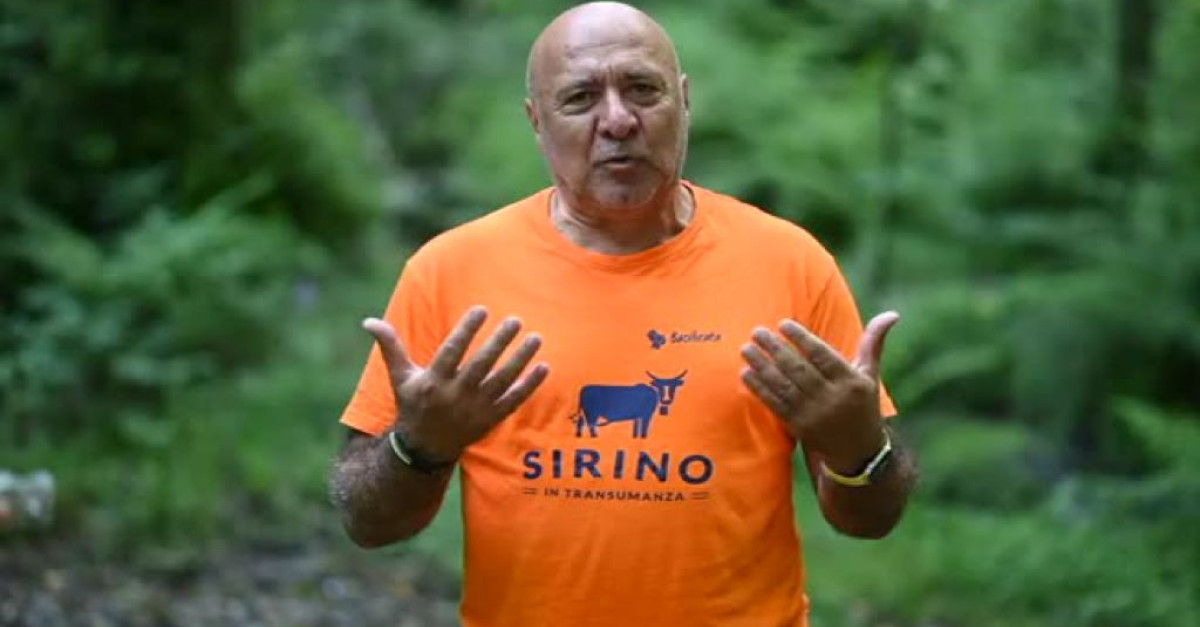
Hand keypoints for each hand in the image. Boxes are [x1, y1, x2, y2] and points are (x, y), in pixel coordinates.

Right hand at [363, 306, 549, 461]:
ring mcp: (475, 410)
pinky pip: (513, 401)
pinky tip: (545, 366)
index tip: (481, 310)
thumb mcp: (399, 377)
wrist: (425, 448)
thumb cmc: (413, 404)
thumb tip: (368, 321)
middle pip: (481, 365)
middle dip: (499, 342)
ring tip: (536, 337)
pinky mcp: (490, 420)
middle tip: (515, 320)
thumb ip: (390, 347)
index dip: (466, 330)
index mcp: (433, 382)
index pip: (452, 352)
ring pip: (502, 382)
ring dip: (521, 360)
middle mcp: (455, 396)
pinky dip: (530, 386)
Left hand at [740, 311, 899, 473]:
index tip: (782, 323)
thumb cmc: (862, 404)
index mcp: (852, 382)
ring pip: (784, 386)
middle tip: (756, 331)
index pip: (823, 356)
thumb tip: (892, 314)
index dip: (802, 339)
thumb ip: (873, 343)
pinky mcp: (799, 428)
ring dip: (762, 367)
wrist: (858, 452)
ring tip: (746, 348)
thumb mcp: (870, 375)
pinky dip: (760, 389)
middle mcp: (833, 399)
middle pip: (799, 370)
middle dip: (775, 349)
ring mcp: (815, 415)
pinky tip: (746, 373)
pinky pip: (776, 405)